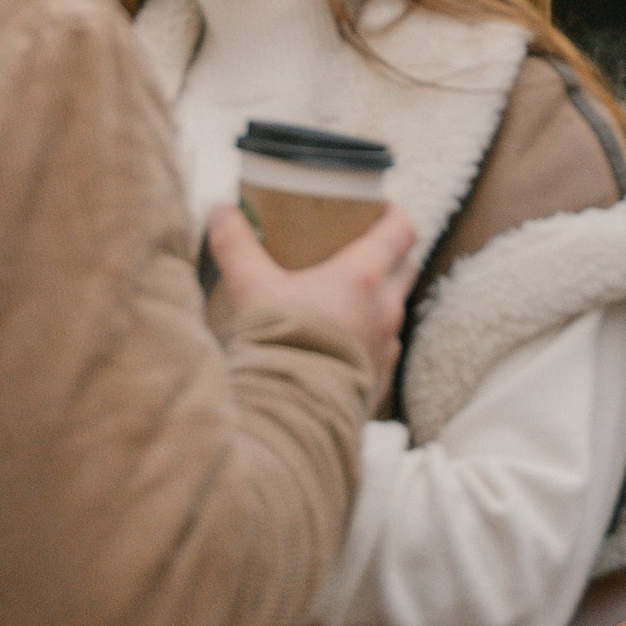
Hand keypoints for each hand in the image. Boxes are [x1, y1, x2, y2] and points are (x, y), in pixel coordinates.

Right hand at [206, 202, 418, 404]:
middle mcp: (384, 310)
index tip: (377, 208)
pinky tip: (341, 342)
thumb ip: (235, 245)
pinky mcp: (378, 381)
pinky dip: (369, 338)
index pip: (401, 230)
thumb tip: (220, 210)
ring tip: (345, 297)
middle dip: (389, 253)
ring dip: (378, 299)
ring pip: (394, 310)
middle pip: (405, 267)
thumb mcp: (251, 288)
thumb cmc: (278, 346)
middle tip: (359, 247)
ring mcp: (386, 347)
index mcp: (363, 278)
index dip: (393, 214)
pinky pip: (383, 349)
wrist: (291, 416)